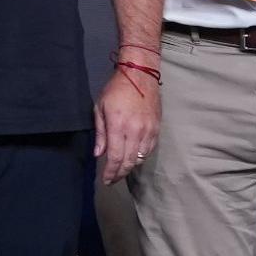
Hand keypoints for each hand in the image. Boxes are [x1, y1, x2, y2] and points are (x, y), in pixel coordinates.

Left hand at [93, 65, 158, 183]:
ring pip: (140, 158)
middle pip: (129, 162)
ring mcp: (148, 130)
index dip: (110, 172)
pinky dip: (141, 157)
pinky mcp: (157, 128)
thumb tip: (98, 154)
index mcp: (118, 126)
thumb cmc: (116, 89)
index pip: (115, 157)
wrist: (140, 75)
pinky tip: (134, 158)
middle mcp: (135, 131)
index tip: (106, 180)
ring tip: (121, 170)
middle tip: (112, 179)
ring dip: (130, 167)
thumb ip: (100, 133)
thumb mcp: (100, 108)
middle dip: (119, 174)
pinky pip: (149, 150)